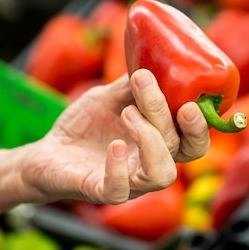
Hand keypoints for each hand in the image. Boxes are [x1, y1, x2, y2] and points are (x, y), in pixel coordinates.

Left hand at [17, 69, 209, 203]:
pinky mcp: (100, 191)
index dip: (200, 127)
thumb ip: (132, 86)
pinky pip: (119, 190)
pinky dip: (119, 167)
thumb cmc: (86, 126)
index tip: (190, 100)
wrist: (48, 150)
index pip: (194, 143)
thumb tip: (152, 59)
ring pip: (161, 175)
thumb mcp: (110, 97)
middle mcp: (150, 165)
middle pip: (179, 149)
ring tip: (126, 112)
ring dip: (150, 139)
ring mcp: (129, 182)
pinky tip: (114, 145)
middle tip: (145, 84)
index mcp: (159, 143)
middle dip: (167, 117)